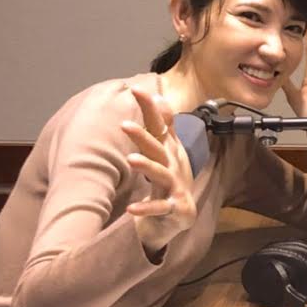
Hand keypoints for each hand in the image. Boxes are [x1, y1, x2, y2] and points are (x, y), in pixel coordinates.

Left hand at [121, 87, 196, 256]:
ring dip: (148, 167)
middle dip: (144, 136)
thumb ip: (164, 126)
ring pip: (161, 175)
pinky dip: (146, 209)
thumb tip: (159, 97)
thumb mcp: (169, 151)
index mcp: (169, 151)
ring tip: (131, 160)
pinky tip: (131, 209)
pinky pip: (159, 208)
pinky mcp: (175, 208)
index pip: (159, 126)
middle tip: (125, 125)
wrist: (181, 217)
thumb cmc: (171, 181)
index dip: (150, 109)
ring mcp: (176, 187)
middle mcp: (173, 166)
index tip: (136, 89)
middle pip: (158, 148)